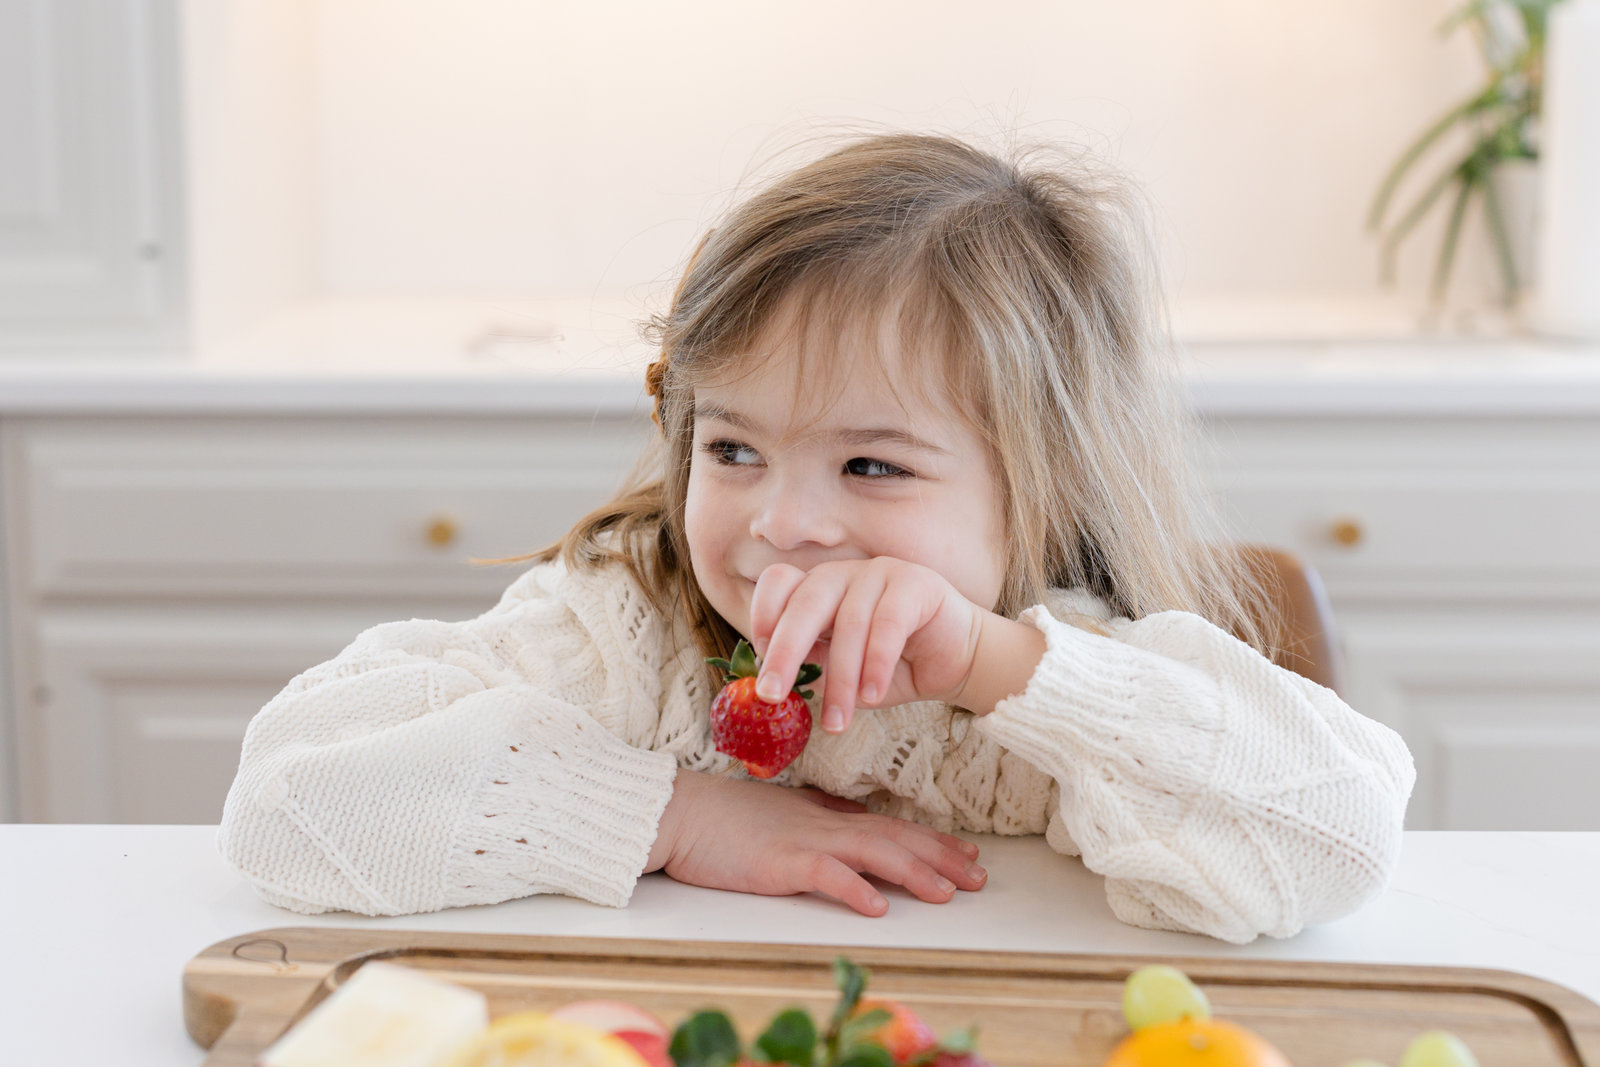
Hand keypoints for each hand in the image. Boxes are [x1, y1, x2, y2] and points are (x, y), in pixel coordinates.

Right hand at [644, 769, 986, 915]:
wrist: (680, 812)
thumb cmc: (725, 817)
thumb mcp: (782, 812)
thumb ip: (818, 814)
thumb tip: (852, 817)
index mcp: (826, 815)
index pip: (889, 826)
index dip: (930, 841)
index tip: (965, 854)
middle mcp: (825, 823)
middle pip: (894, 837)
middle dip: (940, 857)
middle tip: (978, 876)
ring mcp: (804, 840)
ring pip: (872, 852)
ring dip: (913, 872)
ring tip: (947, 892)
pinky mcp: (779, 861)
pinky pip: (824, 874)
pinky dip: (853, 889)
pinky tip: (877, 906)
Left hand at [748, 558, 984, 731]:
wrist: (955, 661)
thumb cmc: (890, 668)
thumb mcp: (841, 674)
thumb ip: (810, 671)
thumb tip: (771, 688)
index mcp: (816, 588)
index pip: (778, 583)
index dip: (763, 617)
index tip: (761, 662)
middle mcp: (842, 574)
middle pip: (804, 603)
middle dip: (784, 652)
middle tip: (770, 695)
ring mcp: (878, 573)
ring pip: (848, 623)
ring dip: (841, 679)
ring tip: (837, 722)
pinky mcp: (915, 583)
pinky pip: (887, 624)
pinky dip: (876, 664)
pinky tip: (872, 696)